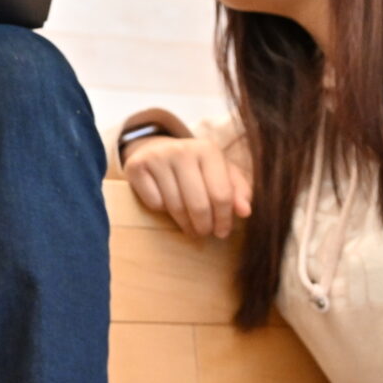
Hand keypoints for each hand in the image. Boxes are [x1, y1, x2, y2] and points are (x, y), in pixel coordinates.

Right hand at [124, 133, 250, 239]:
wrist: (158, 150)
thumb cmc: (196, 167)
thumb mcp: (221, 173)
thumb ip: (238, 191)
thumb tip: (245, 212)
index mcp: (208, 149)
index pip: (221, 194)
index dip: (224, 219)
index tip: (222, 232)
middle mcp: (182, 150)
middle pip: (198, 204)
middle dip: (204, 226)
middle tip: (205, 233)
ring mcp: (157, 157)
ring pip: (175, 207)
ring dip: (185, 224)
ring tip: (191, 227)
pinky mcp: (136, 166)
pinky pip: (154, 203)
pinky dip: (161, 211)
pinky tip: (167, 206)